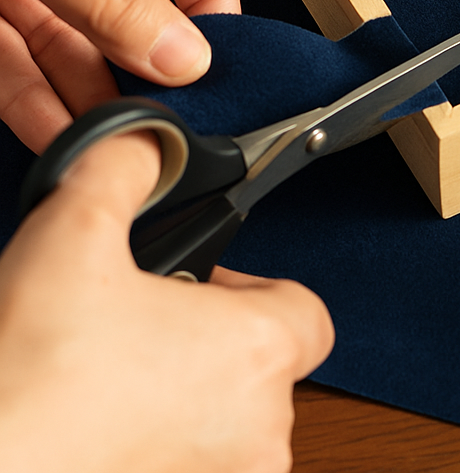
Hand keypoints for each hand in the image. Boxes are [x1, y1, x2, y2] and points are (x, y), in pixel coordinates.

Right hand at [0, 132, 334, 472]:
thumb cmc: (25, 382)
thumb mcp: (71, 233)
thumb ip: (123, 166)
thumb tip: (146, 145)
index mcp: (258, 353)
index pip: (305, 308)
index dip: (252, 286)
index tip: (197, 284)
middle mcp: (260, 434)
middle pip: (265, 366)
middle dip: (210, 341)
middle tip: (143, 330)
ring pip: (230, 427)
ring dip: (187, 401)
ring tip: (115, 382)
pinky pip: (197, 469)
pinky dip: (164, 452)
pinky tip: (104, 430)